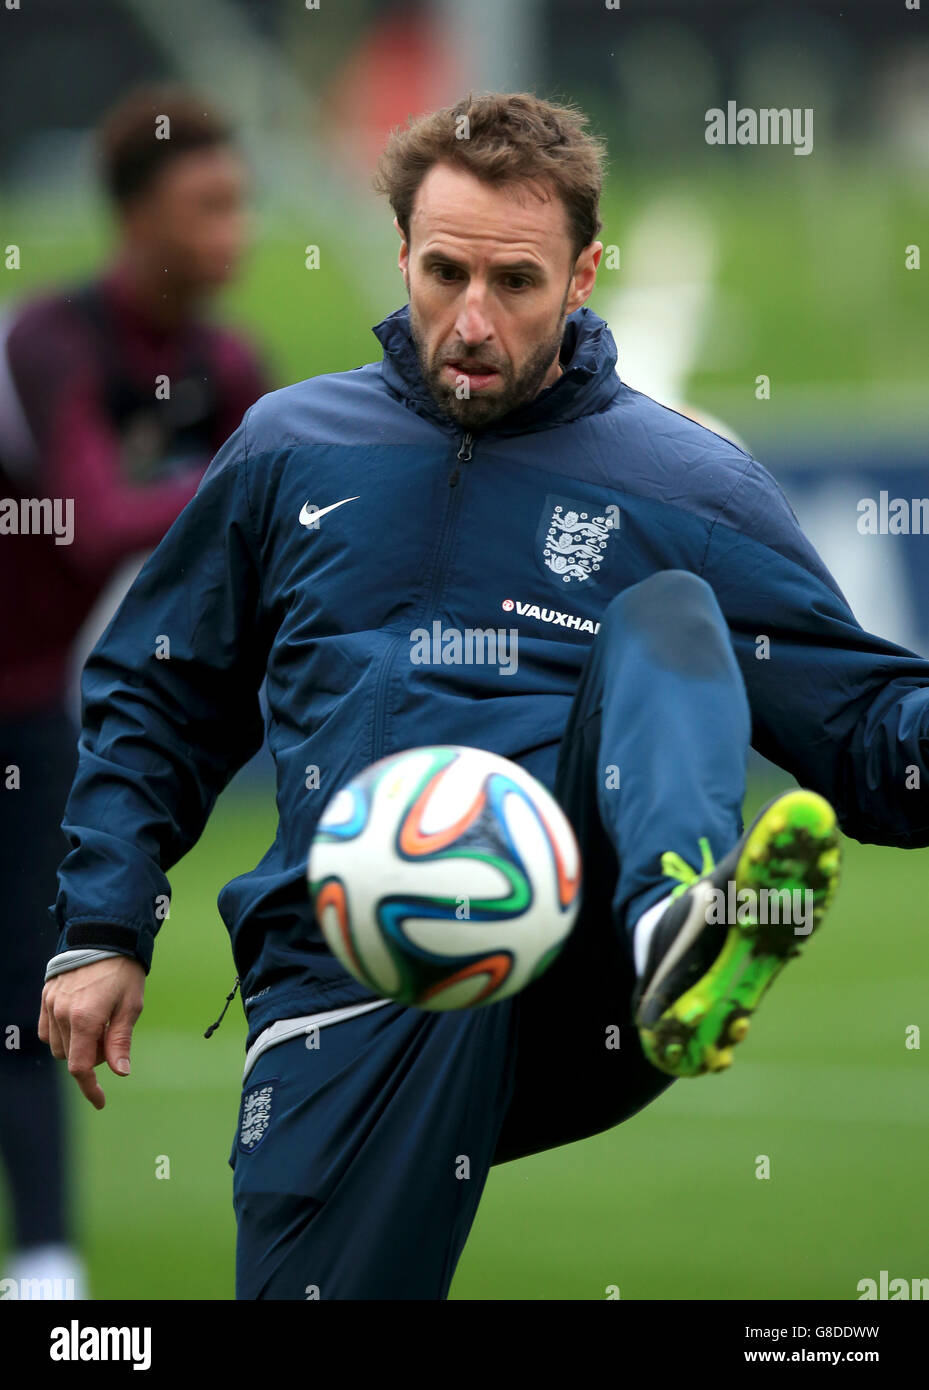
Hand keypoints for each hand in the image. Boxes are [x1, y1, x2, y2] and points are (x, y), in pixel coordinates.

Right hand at [38, 956, 145, 1109]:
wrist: (104, 934)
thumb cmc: (123, 970)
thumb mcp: (131, 1005)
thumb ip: (120, 1040)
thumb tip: (120, 1072)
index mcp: (85, 1019)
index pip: (81, 1067)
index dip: (90, 1088)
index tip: (100, 1101)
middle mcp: (62, 1014)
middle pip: (71, 1057)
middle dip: (92, 1057)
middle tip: (111, 1037)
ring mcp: (50, 1004)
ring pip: (58, 1046)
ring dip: (76, 1046)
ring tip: (99, 1025)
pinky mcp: (46, 996)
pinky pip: (47, 1030)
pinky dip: (62, 1034)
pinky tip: (80, 1022)